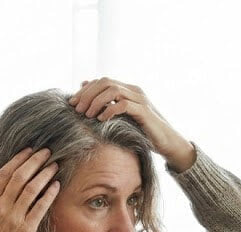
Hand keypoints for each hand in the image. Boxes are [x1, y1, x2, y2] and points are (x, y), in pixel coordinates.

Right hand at [0, 147, 60, 231]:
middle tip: (46, 152)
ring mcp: (13, 218)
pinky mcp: (26, 230)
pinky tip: (56, 185)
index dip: (17, 160)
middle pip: (19, 176)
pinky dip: (48, 194)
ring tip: (54, 165)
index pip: (3, 174)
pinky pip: (39, 207)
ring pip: (30, 189)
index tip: (28, 150)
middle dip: (34, 161)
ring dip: (44, 174)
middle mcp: (0, 207)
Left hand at [68, 78, 196, 171]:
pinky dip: (109, 110)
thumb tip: (85, 88)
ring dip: (96, 101)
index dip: (85, 89)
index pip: (102, 81)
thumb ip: (108, 104)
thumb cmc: (144, 131)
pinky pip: (123, 105)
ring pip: (113, 90)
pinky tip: (101, 120)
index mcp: (128, 89)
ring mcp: (140, 100)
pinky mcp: (144, 112)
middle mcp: (134, 90)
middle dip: (87, 94)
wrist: (168, 143)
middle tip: (76, 109)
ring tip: (87, 114)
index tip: (72, 102)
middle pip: (105, 82)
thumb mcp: (123, 117)